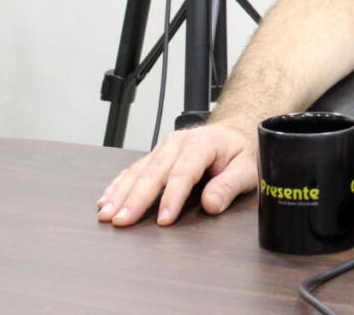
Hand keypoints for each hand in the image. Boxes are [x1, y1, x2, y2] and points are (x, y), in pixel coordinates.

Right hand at [96, 123, 257, 226]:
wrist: (235, 132)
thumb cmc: (241, 151)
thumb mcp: (247, 168)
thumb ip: (230, 186)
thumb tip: (211, 204)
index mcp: (202, 143)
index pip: (184, 173)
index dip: (172, 197)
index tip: (163, 219)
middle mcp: (178, 143)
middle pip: (154, 172)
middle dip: (136, 199)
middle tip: (122, 221)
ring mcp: (164, 148)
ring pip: (138, 171)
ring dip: (121, 193)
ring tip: (107, 214)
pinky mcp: (156, 155)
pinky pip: (134, 170)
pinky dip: (118, 185)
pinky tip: (106, 200)